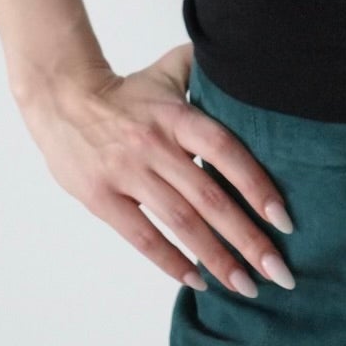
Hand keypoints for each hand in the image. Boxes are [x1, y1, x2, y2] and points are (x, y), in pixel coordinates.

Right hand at [14, 41, 297, 296]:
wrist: (61, 97)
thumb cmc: (125, 92)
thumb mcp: (167, 71)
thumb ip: (206, 69)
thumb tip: (245, 59)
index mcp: (177, 117)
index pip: (227, 151)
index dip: (257, 186)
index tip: (284, 220)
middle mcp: (156, 147)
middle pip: (211, 199)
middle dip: (249, 240)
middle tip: (280, 272)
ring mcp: (127, 174)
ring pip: (181, 223)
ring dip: (217, 259)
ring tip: (246, 286)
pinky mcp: (101, 198)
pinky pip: (142, 236)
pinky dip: (171, 262)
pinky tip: (197, 280)